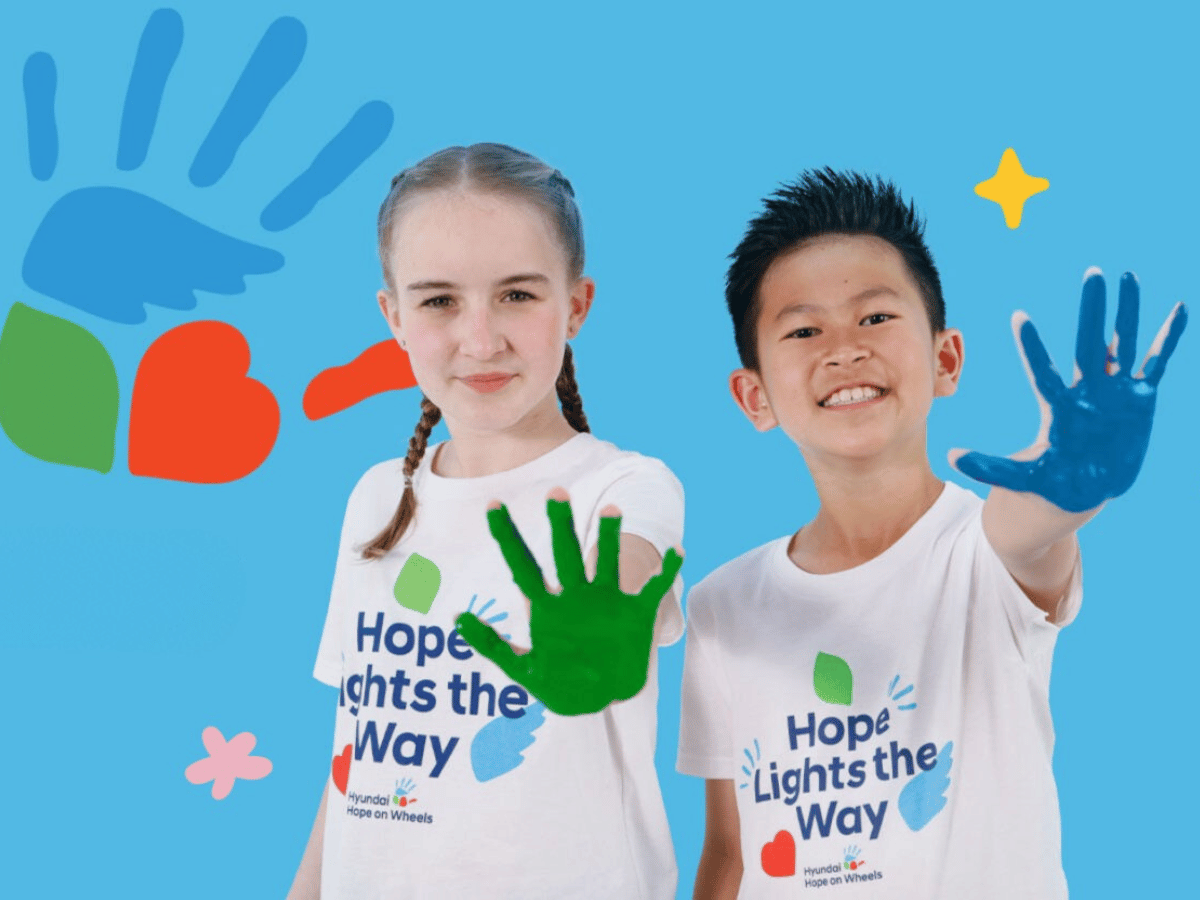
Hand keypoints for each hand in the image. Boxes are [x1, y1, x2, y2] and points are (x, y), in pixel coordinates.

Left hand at [455, 492, 683, 715]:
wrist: (599, 699)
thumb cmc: (560, 684)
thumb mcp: (521, 669)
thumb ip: (491, 645)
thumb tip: (458, 618)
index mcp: (547, 607)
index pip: (522, 565)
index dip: (507, 536)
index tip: (492, 505)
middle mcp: (576, 596)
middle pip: (565, 554)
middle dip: (561, 525)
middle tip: (555, 494)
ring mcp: (606, 602)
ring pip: (608, 562)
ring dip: (611, 537)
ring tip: (614, 510)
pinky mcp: (635, 614)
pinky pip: (653, 589)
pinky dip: (667, 571)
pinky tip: (677, 551)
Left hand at [953, 269, 1186, 512]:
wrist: (1085, 489)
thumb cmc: (1051, 482)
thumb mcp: (1021, 478)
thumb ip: (990, 467)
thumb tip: (950, 457)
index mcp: (1059, 408)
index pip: (1042, 372)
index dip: (1031, 347)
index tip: (1018, 317)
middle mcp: (1087, 392)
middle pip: (1090, 344)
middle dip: (1092, 311)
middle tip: (1093, 273)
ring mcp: (1115, 392)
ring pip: (1124, 343)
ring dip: (1127, 312)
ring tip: (1128, 276)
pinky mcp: (1140, 399)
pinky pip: (1157, 363)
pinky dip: (1167, 338)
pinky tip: (1178, 309)